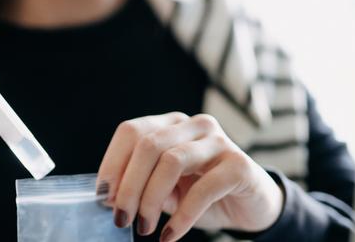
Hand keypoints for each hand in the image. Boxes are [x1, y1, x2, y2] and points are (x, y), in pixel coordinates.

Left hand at [97, 113, 283, 240]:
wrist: (251, 206)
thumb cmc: (201, 194)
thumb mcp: (166, 190)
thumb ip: (141, 186)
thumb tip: (109, 196)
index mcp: (170, 124)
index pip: (132, 131)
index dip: (113, 163)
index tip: (103, 196)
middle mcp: (193, 125)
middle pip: (148, 144)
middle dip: (129, 185)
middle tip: (122, 219)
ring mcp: (218, 141)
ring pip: (171, 161)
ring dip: (151, 199)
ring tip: (144, 227)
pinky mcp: (238, 164)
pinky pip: (203, 190)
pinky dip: (182, 216)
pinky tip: (170, 235)